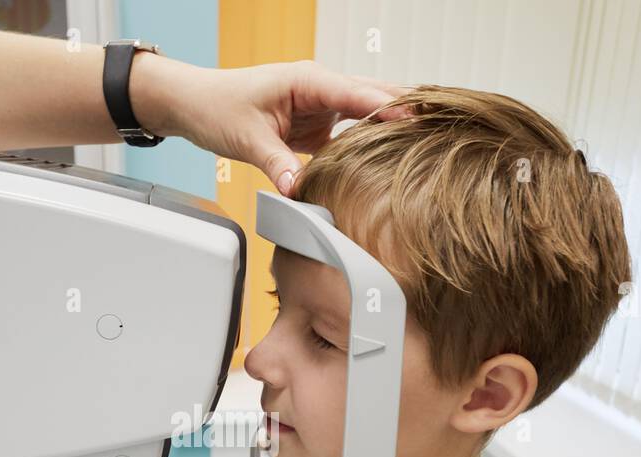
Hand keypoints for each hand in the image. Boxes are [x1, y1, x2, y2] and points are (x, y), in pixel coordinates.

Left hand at [132, 56, 411, 194]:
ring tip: (432, 144)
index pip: (358, 93)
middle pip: (375, 96)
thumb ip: (276, 163)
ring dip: (395, 127)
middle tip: (443, 128)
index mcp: (308, 80)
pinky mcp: (318, 125)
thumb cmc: (218, 108)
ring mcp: (323, 106)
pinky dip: (374, 144)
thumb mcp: (246, 139)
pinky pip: (354, 133)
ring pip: (369, 113)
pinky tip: (396, 161)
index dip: (389, 108)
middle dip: (407, 110)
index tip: (417, 120)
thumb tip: (297, 191)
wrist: (197, 104)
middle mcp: (321, 88)